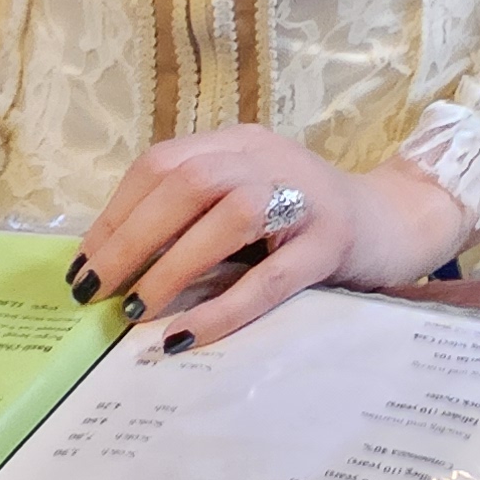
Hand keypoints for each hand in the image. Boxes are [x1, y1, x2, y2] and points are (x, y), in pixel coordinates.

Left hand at [69, 128, 472, 356]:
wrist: (397, 221)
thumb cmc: (306, 221)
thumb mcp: (246, 202)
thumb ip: (194, 217)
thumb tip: (112, 265)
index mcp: (240, 143)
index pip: (163, 163)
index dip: (116, 213)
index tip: (82, 265)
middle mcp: (270, 157)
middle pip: (187, 180)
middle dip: (130, 238)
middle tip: (95, 291)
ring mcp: (306, 197)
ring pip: (228, 218)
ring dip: (172, 266)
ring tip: (135, 311)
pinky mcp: (332, 243)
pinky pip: (271, 278)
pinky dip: (223, 308)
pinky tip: (187, 336)